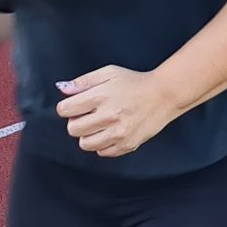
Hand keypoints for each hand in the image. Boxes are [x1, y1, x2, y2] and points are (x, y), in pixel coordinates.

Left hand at [56, 65, 173, 158]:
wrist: (164, 95)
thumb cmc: (135, 82)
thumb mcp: (109, 73)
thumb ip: (83, 81)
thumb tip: (63, 90)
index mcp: (101, 96)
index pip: (65, 110)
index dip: (67, 107)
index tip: (74, 105)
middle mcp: (109, 116)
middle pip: (73, 129)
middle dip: (76, 121)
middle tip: (88, 114)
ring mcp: (119, 133)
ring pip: (85, 144)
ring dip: (88, 134)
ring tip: (99, 124)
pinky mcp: (127, 145)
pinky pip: (102, 152)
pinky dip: (102, 144)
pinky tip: (110, 132)